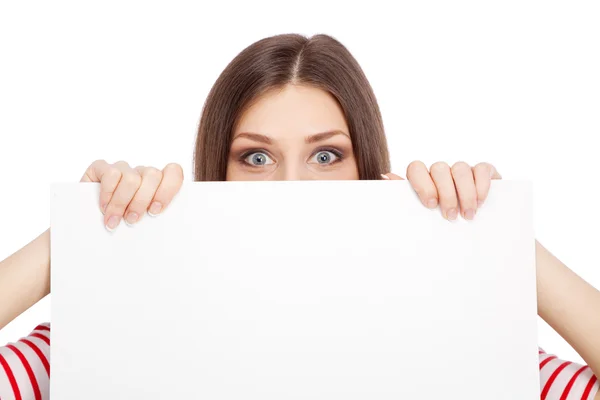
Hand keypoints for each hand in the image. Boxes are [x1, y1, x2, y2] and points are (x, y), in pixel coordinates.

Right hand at [80, 160, 183, 230]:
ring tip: (115, 221)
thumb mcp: (143, 223)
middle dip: (142, 201)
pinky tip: (103, 208)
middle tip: (132, 221)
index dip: (168, 189)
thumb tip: (164, 225)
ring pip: (131, 178)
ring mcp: (123, 168)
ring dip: (122, 203)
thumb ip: (154, 217)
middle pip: (152, 175)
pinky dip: (108, 194)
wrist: (89, 227)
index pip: (173, 172)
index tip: (156, 211)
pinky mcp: (101, 167)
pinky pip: (111, 174)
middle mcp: (141, 173)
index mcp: (158, 183)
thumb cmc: (122, 227)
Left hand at [382, 161, 500, 220]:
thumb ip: (405, 198)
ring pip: (460, 168)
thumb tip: (384, 176)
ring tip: (468, 215)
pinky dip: (481, 186)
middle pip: (439, 169)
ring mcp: (462, 170)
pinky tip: (480, 202)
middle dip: (446, 194)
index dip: (423, 184)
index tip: (430, 205)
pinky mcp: (484, 172)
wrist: (473, 232)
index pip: (416, 168)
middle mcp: (441, 172)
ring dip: (464, 193)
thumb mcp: (422, 215)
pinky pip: (481, 169)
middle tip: (451, 216)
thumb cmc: (441, 223)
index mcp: (423, 180)